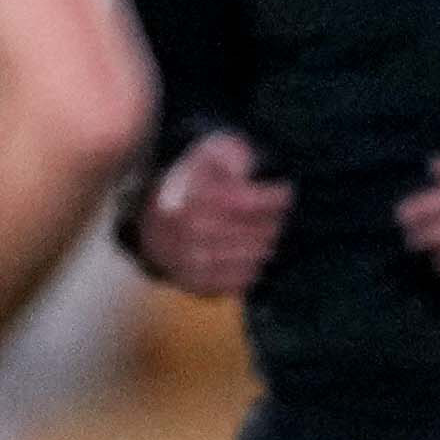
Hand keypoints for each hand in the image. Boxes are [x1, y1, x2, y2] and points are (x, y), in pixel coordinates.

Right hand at [134, 132, 291, 299]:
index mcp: (183, 197)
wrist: (153, 226)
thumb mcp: (208, 155)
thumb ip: (228, 155)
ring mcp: (187, 261)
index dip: (269, 198)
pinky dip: (253, 267)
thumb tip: (243, 174)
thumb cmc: (193, 185)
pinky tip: (256, 253)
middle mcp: (182, 232)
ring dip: (265, 244)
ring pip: (245, 257)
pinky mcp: (194, 284)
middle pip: (246, 231)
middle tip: (281, 214)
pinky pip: (237, 281)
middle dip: (271, 221)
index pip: (239, 202)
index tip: (286, 191)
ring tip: (271, 231)